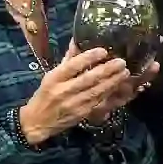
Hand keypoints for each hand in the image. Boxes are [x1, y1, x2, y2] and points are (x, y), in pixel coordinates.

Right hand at [21, 47, 140, 146]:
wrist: (38, 122)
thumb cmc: (45, 95)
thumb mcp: (51, 77)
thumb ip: (67, 61)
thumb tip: (77, 42)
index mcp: (54, 79)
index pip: (72, 66)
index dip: (88, 58)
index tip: (103, 51)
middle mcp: (63, 91)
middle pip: (88, 79)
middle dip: (107, 70)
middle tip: (121, 62)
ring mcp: (73, 103)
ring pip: (96, 91)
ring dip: (112, 82)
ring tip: (124, 72)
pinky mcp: (81, 114)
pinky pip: (98, 101)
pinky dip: (109, 93)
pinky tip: (118, 86)